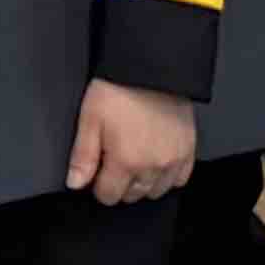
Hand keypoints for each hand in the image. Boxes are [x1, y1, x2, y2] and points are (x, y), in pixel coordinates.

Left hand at [67, 75, 199, 204]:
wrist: (151, 68)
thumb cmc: (118, 90)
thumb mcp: (90, 120)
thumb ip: (83, 157)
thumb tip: (76, 184)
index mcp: (126, 161)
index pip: (109, 196)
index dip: (98, 186)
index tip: (96, 172)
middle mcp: (153, 167)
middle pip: (133, 195)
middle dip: (119, 185)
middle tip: (113, 162)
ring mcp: (174, 160)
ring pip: (156, 191)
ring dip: (143, 183)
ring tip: (134, 162)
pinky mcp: (189, 150)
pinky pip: (180, 179)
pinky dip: (167, 177)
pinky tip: (156, 163)